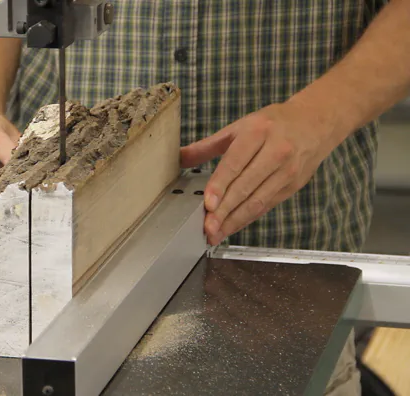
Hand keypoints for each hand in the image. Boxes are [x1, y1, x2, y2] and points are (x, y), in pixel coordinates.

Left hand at [180, 102, 336, 244]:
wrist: (317, 122)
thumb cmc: (272, 124)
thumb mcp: (239, 127)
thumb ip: (207, 146)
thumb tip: (178, 158)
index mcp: (258, 132)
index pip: (235, 163)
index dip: (220, 186)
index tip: (208, 204)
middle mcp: (276, 151)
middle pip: (245, 187)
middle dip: (225, 211)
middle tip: (207, 228)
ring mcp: (287, 171)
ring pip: (257, 201)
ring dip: (235, 221)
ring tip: (216, 234)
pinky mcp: (293, 185)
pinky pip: (266, 205)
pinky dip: (248, 218)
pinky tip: (232, 227)